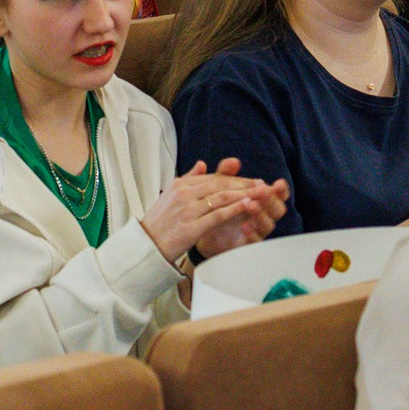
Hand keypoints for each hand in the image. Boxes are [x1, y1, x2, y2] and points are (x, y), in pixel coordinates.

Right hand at [143, 159, 282, 265]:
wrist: (146, 246)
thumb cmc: (159, 223)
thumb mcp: (169, 195)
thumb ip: (188, 178)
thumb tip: (202, 163)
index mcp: (179, 184)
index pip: (213, 177)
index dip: (234, 178)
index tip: (250, 180)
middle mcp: (183, 194)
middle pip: (220, 185)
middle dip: (244, 184)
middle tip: (262, 184)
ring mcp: (187, 210)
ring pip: (221, 198)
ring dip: (244, 194)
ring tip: (260, 193)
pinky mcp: (192, 227)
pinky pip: (217, 216)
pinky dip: (234, 209)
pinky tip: (248, 206)